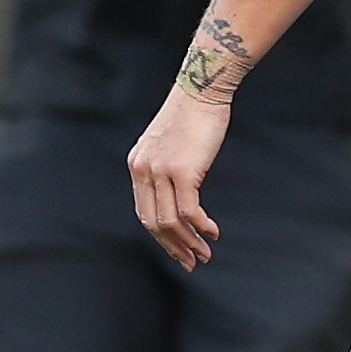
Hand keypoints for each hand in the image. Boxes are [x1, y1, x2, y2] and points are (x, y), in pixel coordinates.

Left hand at [129, 91, 230, 269]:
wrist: (201, 90)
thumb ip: (168, 164)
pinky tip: (213, 233)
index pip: (145, 211)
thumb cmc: (193, 113)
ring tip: (205, 254)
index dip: (161, 236)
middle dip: (173, 246)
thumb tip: (181, 185)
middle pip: (153, 222)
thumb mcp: (172, 142)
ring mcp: (160, 172)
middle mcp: (142, 171)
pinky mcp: (181, 171)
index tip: (179, 249)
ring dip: (188, 242)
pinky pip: (188, 210)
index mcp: (137, 165)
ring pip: (170, 221)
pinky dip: (200, 226)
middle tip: (191, 262)